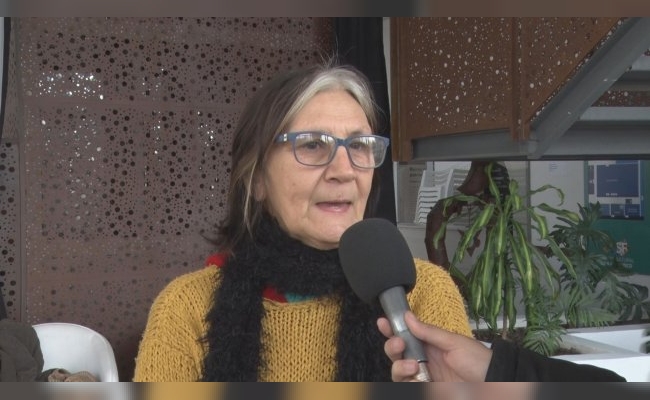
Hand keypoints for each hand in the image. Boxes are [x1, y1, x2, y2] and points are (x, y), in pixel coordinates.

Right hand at [377, 311, 492, 381]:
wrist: (494, 384)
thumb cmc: (477, 359)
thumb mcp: (453, 342)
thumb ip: (429, 332)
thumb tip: (407, 316)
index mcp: (430, 344)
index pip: (406, 335)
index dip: (392, 329)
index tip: (382, 322)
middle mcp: (424, 360)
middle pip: (397, 354)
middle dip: (392, 347)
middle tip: (399, 344)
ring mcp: (424, 377)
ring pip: (398, 372)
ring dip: (399, 367)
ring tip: (413, 366)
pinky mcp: (427, 389)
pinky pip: (407, 386)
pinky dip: (408, 382)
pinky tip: (417, 379)